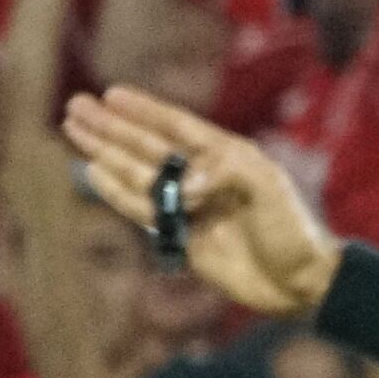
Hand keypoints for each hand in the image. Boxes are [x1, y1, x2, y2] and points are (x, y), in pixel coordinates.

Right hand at [60, 88, 340, 316]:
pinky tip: (94, 172)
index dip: (145, 111)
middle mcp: (204, 179)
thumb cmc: (294, 230)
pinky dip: (118, 193)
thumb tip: (181, 184)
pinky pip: (144, 211)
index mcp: (227, 157)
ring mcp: (192, 208)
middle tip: (76, 106)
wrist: (304, 284)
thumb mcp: (267, 188)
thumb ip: (224, 171)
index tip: (111, 94)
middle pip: (148, 147)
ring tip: (75, 131)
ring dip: (106, 153)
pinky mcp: (184, 238)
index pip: (177, 127)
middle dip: (112, 127)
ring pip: (139, 174)